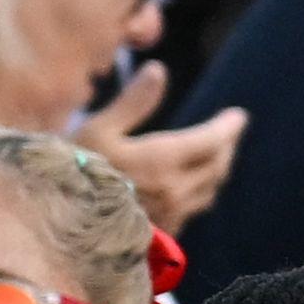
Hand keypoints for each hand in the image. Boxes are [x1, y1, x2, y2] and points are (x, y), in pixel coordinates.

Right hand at [79, 64, 246, 231]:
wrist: (64, 227)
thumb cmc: (74, 172)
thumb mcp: (97, 130)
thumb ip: (133, 102)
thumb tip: (158, 70)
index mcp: (163, 160)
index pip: (212, 141)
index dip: (228, 127)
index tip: (239, 115)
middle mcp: (176, 189)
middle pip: (217, 166)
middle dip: (227, 146)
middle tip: (229, 131)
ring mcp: (172, 215)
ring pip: (209, 190)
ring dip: (217, 170)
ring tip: (216, 155)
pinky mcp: (163, 233)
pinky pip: (193, 209)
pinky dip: (200, 191)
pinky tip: (190, 186)